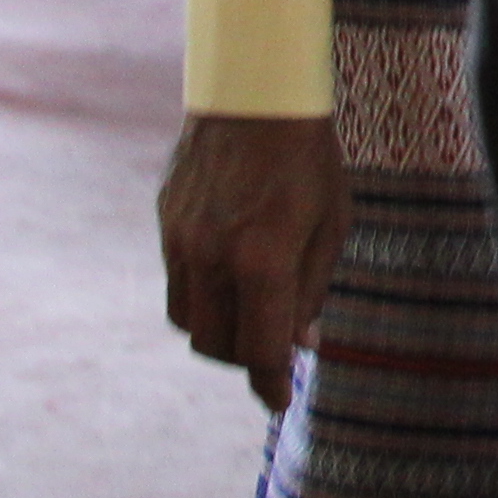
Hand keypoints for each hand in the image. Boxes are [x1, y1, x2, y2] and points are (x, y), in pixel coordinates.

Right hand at [160, 113, 348, 412]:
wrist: (255, 97)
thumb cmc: (309, 159)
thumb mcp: (333, 223)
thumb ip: (313, 288)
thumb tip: (301, 344)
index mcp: (262, 258)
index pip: (260, 347)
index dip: (270, 383)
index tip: (278, 401)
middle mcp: (212, 257)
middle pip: (216, 344)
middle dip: (245, 358)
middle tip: (273, 349)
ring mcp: (180, 242)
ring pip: (187, 321)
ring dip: (218, 331)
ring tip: (250, 315)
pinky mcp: (164, 225)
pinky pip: (176, 284)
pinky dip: (200, 298)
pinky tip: (228, 278)